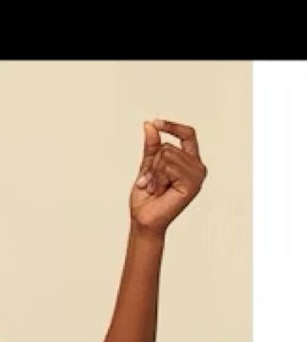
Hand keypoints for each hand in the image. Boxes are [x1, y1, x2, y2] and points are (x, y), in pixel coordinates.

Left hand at [131, 119, 205, 234]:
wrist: (143, 219)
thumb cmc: (146, 197)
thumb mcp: (147, 166)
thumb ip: (151, 146)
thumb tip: (150, 125)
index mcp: (190, 161)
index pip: (188, 134)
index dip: (172, 126)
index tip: (155, 122)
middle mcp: (197, 167)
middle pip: (169, 147)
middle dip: (152, 164)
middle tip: (151, 182)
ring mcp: (197, 176)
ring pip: (167, 156)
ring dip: (153, 173)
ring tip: (155, 187)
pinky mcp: (192, 184)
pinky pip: (168, 167)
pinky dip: (157, 178)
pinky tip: (158, 190)